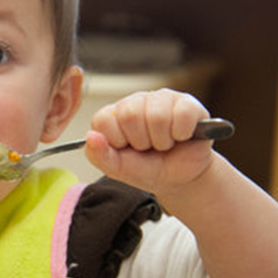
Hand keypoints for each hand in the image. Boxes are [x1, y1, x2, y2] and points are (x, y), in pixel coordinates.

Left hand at [84, 89, 214, 196]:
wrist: (178, 179)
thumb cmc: (145, 169)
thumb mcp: (117, 168)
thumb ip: (99, 155)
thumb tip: (90, 136)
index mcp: (113, 114)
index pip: (103, 119)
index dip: (116, 140)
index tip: (126, 149)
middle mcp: (135, 101)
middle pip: (130, 114)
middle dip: (140, 141)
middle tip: (147, 148)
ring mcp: (161, 99)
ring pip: (157, 116)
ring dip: (162, 141)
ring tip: (163, 144)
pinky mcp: (187, 103)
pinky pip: (182, 114)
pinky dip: (181, 134)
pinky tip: (180, 137)